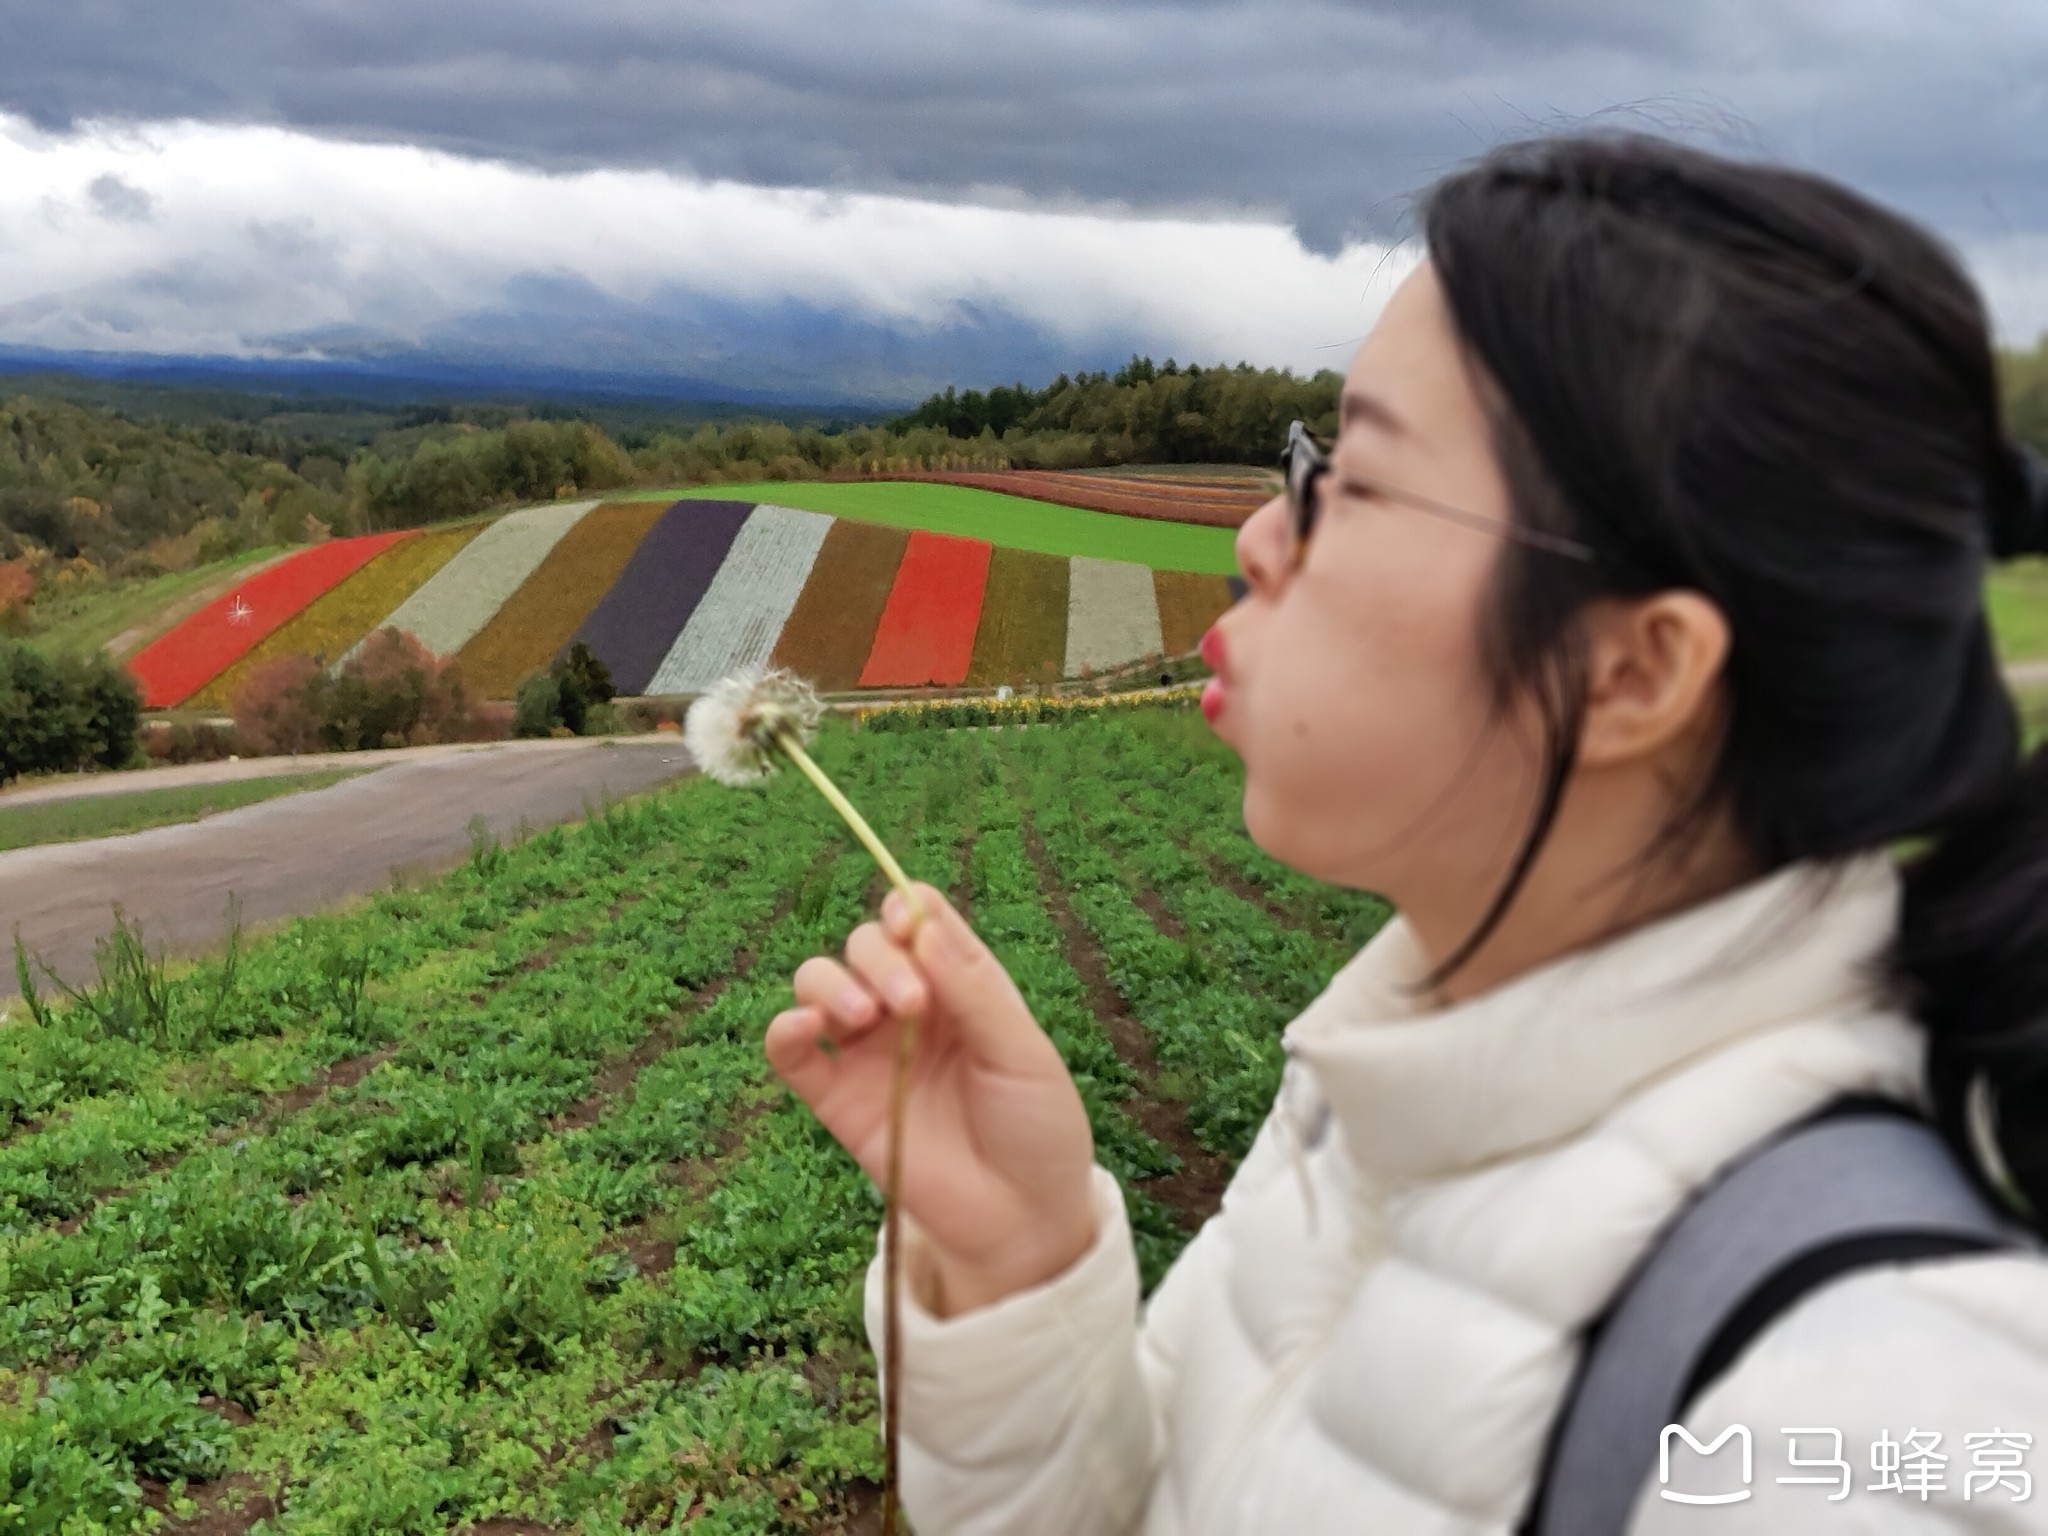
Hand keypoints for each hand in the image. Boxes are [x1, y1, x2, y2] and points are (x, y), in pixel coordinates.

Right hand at [767, 883, 1098, 1315]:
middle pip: (866, 945)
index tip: (910, 927)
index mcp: (960, 985)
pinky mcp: (836, 1099)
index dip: (907, 909)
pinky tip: (806, 1027)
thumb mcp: (1021, 1052)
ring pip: (819, 982)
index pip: (919, 919)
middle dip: (878, 959)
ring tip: (861, 1018)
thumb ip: (972, 989)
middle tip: (910, 1006)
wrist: (1019, 1219)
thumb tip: (922, 922)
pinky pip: (790, 1053)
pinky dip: (785, 1029)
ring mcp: (869, 1052)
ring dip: (831, 983)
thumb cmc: (1036, 1129)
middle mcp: (909, 1008)